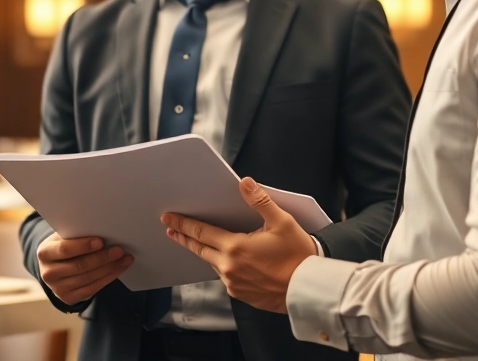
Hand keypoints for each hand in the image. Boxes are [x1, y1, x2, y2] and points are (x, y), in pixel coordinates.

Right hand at [37, 232, 133, 304]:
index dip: (83, 246)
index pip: (65, 249)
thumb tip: (102, 230)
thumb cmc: (64, 246)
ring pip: (88, 278)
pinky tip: (119, 268)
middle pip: (79, 266)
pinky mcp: (69, 298)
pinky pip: (92, 288)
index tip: (101, 241)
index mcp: (45, 253)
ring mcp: (58, 288)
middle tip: (119, 250)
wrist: (55, 267)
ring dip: (110, 268)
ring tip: (125, 258)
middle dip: (102, 257)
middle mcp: (48, 273)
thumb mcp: (63, 238)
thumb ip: (76, 235)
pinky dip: (108, 278)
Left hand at [162, 177, 316, 312]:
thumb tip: (245, 183)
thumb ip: (260, 201)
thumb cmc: (298, 256)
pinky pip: (224, 277)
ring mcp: (233, 283)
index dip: (182, 224)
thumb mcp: (282, 222)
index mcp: (235, 248)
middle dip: (184, 237)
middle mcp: (229, 267)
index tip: (168, 218)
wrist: (309, 290)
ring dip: (203, 251)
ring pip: (211, 264)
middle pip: (199, 249)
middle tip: (170, 229)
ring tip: (197, 242)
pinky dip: (220, 266)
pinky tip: (223, 260)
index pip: (201, 232)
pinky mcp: (240, 294)